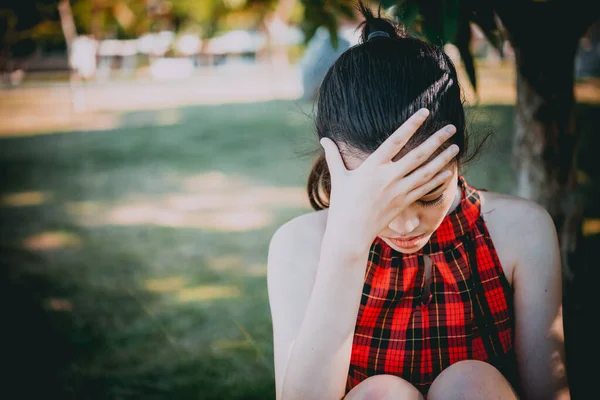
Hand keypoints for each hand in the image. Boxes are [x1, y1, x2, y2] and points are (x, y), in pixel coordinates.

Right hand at [320, 108, 458, 250]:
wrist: (350, 233)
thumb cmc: (342, 204)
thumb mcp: (338, 178)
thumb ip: (333, 156)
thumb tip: (324, 139)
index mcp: (372, 166)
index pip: (396, 140)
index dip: (411, 125)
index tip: (425, 112)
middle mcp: (388, 177)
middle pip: (418, 154)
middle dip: (437, 139)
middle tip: (451, 127)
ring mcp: (398, 191)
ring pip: (426, 171)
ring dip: (443, 158)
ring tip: (456, 146)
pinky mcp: (404, 203)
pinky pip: (424, 189)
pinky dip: (437, 179)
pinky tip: (448, 171)